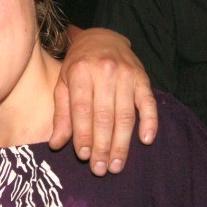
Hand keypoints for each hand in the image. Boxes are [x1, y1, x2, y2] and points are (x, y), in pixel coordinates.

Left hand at [50, 28, 157, 175]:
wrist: (102, 38)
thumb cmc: (78, 66)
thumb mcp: (63, 84)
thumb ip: (61, 114)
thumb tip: (56, 144)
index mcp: (81, 72)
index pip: (82, 109)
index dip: (84, 135)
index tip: (84, 157)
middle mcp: (105, 72)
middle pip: (105, 116)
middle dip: (102, 146)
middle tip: (101, 169)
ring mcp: (127, 74)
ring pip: (125, 114)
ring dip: (122, 143)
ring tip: (117, 165)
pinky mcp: (143, 78)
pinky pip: (148, 103)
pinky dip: (149, 122)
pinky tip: (146, 140)